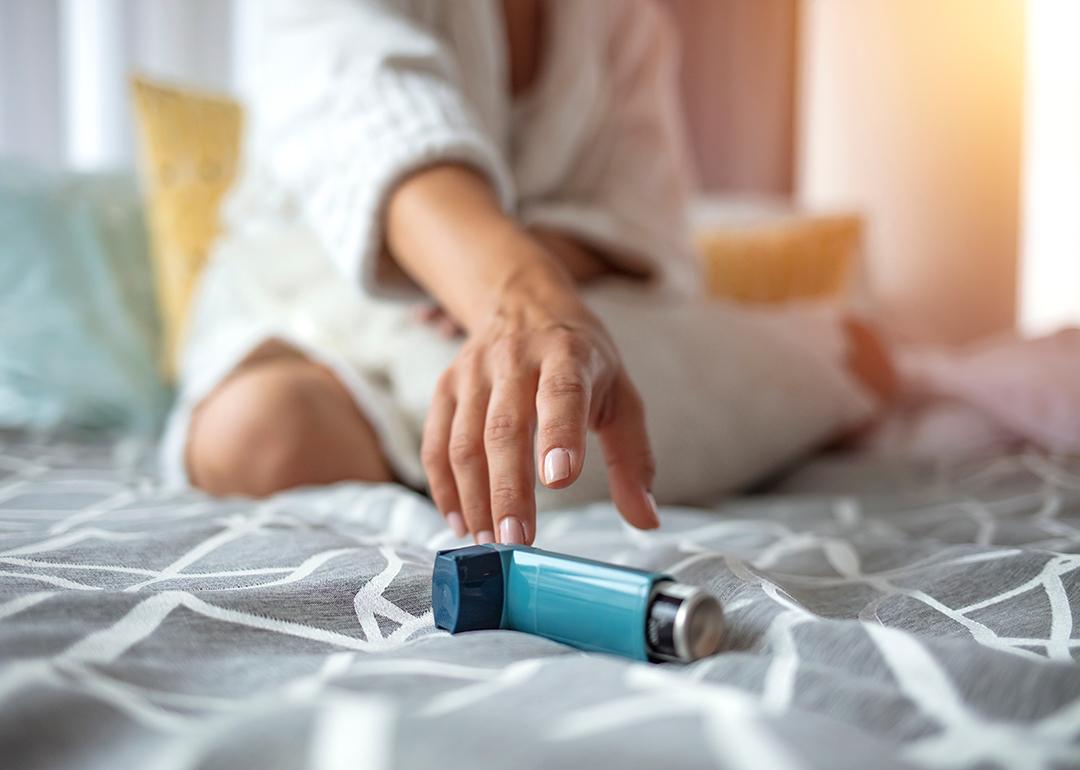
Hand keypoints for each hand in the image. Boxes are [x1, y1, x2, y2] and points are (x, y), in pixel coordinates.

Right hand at [420, 275, 659, 544]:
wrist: (524, 304)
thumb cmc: (580, 360)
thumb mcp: (620, 396)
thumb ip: (633, 460)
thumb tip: (646, 520)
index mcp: (567, 355)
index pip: (562, 393)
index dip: (559, 434)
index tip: (559, 479)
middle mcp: (515, 359)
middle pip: (505, 428)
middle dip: (508, 489)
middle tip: (516, 540)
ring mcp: (474, 373)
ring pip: (464, 441)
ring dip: (474, 497)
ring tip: (490, 542)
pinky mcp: (446, 387)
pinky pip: (436, 442)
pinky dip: (443, 487)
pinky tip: (461, 521)